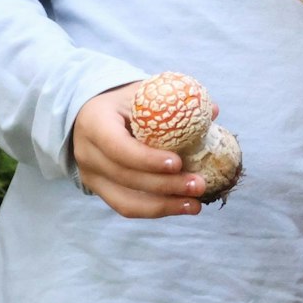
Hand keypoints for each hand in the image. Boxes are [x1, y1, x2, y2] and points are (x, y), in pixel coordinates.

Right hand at [70, 82, 209, 217]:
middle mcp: (88, 154)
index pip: (118, 146)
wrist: (90, 114)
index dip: (147, 159)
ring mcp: (91, 176)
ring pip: (126, 200)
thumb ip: (173, 100)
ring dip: (164, 205)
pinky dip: (156, 210)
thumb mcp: (141, 92)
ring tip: (195, 204)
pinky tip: (182, 206)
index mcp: (94, 123)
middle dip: (165, 186)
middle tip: (199, 185)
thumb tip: (215, 110)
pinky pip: (127, 207)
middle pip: (126, 177)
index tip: (178, 163)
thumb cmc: (122, 101)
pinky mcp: (100, 191)